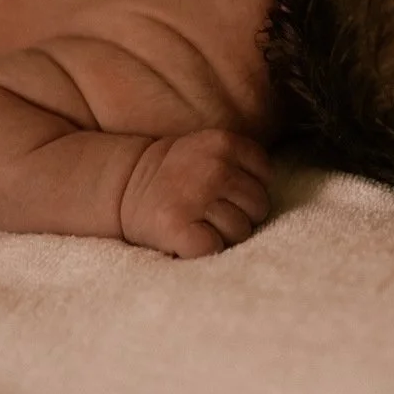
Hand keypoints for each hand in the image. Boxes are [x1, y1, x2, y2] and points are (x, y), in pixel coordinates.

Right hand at [120, 129, 272, 257]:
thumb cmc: (178, 175)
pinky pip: (215, 248)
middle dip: (240, 214)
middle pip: (258, 207)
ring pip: (240, 231)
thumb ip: (243, 162)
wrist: (124, 184)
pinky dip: (205, 249)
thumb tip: (269, 200)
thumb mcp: (212, 150)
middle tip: (211, 210)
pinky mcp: (178, 227)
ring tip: (199, 222)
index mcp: (224, 143)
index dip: (248, 190)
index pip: (265, 177)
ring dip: (223, 234)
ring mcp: (195, 197)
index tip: (224, 191)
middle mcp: (213, 168)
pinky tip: (190, 237)